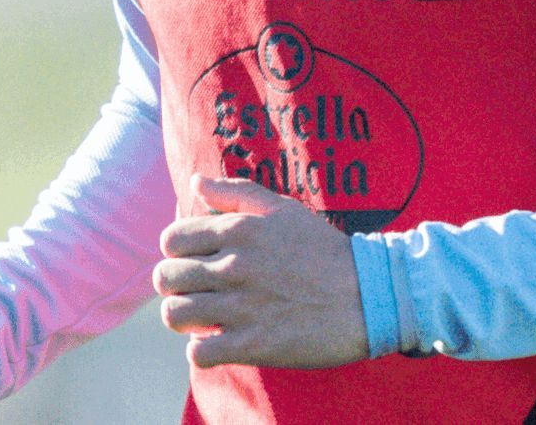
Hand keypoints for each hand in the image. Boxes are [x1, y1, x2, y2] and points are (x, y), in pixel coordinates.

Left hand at [154, 174, 370, 369]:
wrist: (369, 295)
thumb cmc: (324, 250)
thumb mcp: (283, 209)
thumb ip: (235, 192)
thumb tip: (194, 181)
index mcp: (238, 230)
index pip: (171, 239)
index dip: (178, 252)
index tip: (196, 261)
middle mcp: (234, 266)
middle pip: (166, 278)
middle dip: (177, 285)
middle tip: (199, 291)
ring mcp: (241, 307)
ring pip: (175, 315)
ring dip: (185, 319)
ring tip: (205, 317)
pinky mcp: (252, 344)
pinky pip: (199, 354)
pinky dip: (203, 351)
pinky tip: (221, 341)